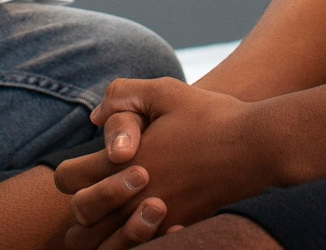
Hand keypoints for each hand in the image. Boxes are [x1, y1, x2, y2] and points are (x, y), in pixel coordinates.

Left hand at [55, 78, 278, 247]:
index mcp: (122, 164)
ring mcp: (156, 220)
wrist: (257, 148)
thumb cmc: (211, 117)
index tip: (91, 161)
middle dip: (84, 205)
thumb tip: (95, 118)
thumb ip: (122, 96)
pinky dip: (139, 242)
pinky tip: (151, 221)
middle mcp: (133, 199)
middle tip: (105, 188)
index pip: (67, 179)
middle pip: (79, 222)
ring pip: (107, 246)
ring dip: (105, 232)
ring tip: (119, 213)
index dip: (72, 170)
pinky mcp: (178, 230)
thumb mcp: (164, 91)